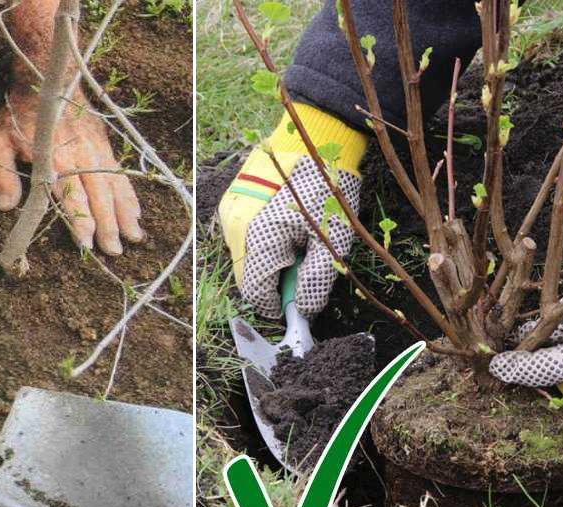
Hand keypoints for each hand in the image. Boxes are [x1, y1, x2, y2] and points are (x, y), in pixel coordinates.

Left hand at [0, 87, 142, 254]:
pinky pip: (120, 175)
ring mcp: (97, 150)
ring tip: (134, 237)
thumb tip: (6, 207)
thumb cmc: (19, 115)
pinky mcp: (105, 146)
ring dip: (125, 214)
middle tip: (114, 251)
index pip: (72, 195)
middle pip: (99, 196)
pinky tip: (135, 214)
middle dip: (108, 226)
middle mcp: (81, 156)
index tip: (86, 242)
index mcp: (55, 158)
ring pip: (115, 187)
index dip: (80, 220)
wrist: (49, 80)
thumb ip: (2, 175)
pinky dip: (129, 195)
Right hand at [227, 156, 360, 318]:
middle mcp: (236, 229)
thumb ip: (315, 280)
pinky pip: (243, 234)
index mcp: (259, 239)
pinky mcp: (232, 201)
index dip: (276, 306)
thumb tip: (303, 310)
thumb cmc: (326, 189)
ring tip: (296, 239)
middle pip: (248, 276)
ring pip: (245, 256)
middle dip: (274, 280)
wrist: (313, 140)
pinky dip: (262, 240)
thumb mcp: (332, 239)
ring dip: (268, 259)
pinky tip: (284, 224)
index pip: (255, 293)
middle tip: (302, 264)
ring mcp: (230, 213)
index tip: (297, 304)